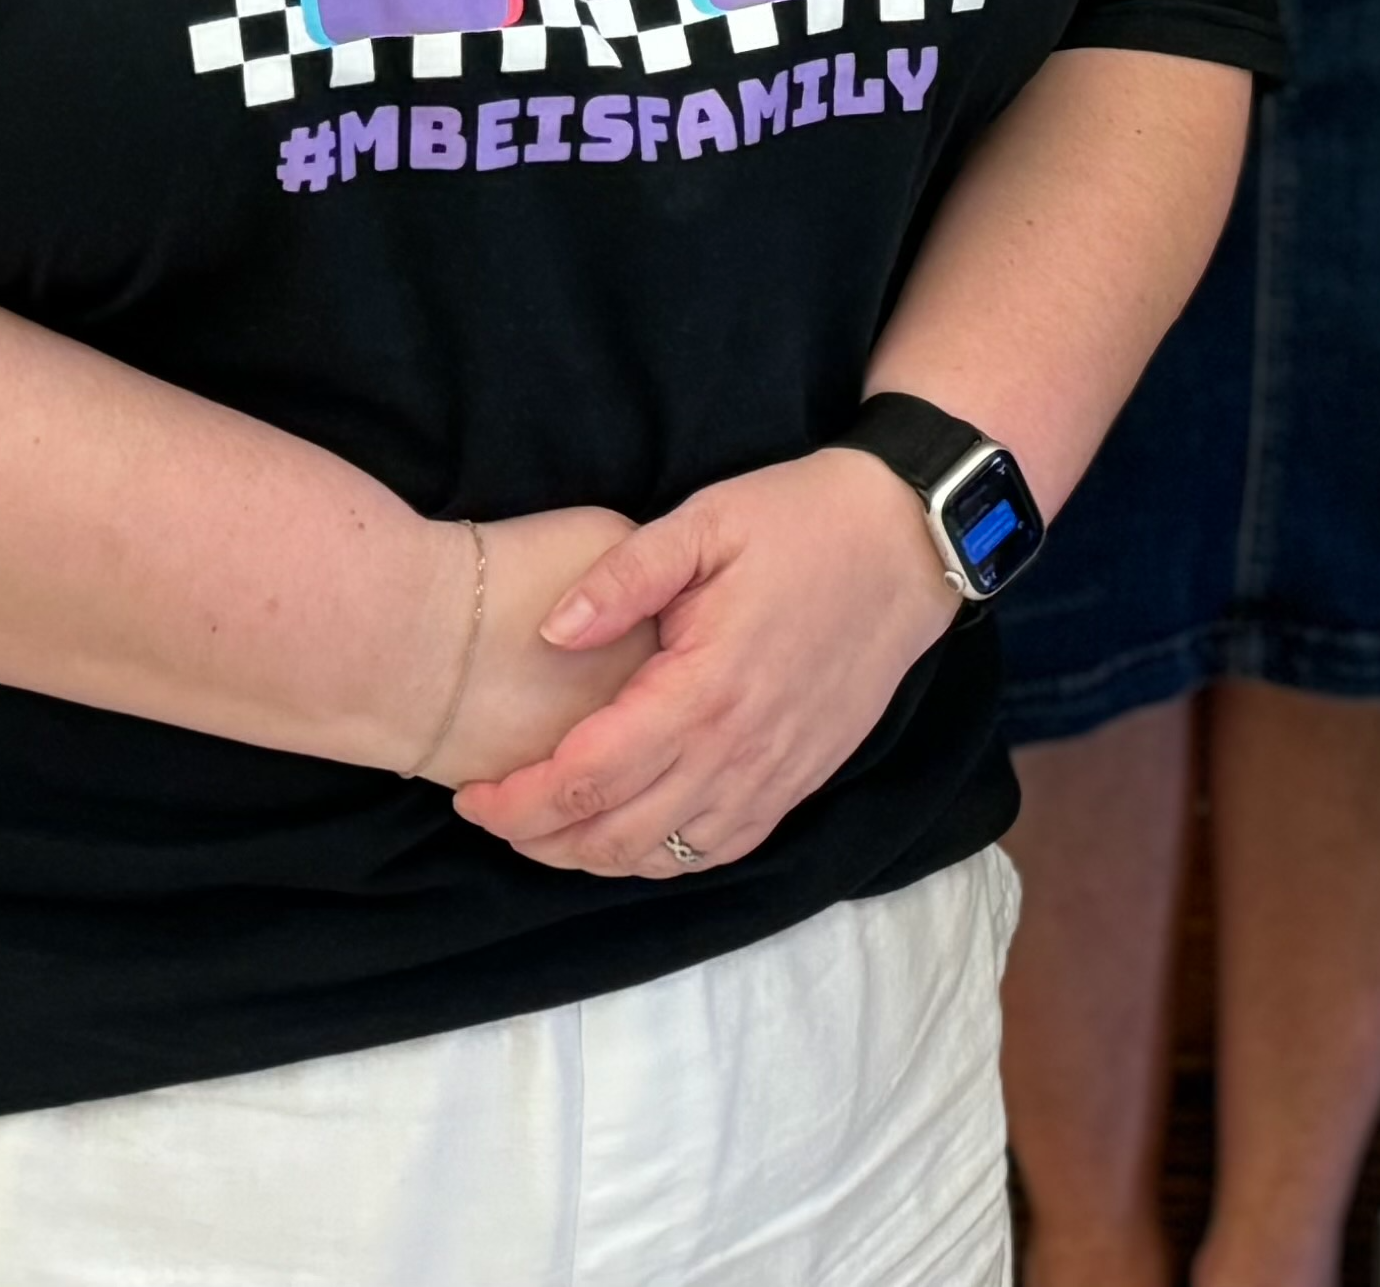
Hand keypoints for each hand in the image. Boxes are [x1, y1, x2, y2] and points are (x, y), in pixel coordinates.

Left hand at [452, 447, 961, 880]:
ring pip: (662, 856)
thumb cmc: (801, 521)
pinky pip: (717, 850)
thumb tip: (548, 630)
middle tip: (495, 814)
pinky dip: (660, 858)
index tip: (470, 793)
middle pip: (612, 836)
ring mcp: (774, 774)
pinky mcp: (800, 780)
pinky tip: (629, 834)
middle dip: (538, 839)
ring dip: (593, 857)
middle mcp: (737, 749)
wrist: (908, 543)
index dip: (515, 802)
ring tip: (548, 828)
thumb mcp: (705, 522)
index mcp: (702, 688)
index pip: (585, 780)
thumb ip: (622, 577)